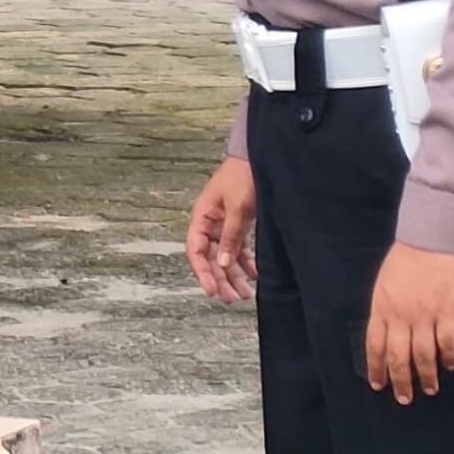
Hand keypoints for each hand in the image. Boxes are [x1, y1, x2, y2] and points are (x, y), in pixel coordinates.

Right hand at [185, 156, 256, 302]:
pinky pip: (238, 247)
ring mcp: (224, 224)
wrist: (258, 155)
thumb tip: (222, 264)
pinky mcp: (239, 223)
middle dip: (221, 279)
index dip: (202, 272)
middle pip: (211, 257)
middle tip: (232, 298)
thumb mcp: (237, 207)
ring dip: (234, 274)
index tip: (213, 291)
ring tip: (245, 293)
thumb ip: (230, 235)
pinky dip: (246, 261)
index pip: (195, 251)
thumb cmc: (243, 176)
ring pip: (225, 256)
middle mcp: (210, 223)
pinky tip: (254, 274)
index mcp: (202, 217)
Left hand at [363, 242, 453, 402]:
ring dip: (426, 376)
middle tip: (404, 398)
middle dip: (401, 381)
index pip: (374, 346)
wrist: (430, 237)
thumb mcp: (384, 283)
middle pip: (398, 357)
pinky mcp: (448, 311)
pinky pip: (448, 342)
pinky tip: (450, 365)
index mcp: (381, 308)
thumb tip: (386, 332)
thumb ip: (385, 309)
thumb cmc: (406, 257)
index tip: (378, 384)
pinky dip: (449, 356)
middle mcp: (401, 316)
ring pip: (423, 355)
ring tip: (430, 389)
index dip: (376, 368)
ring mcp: (425, 315)